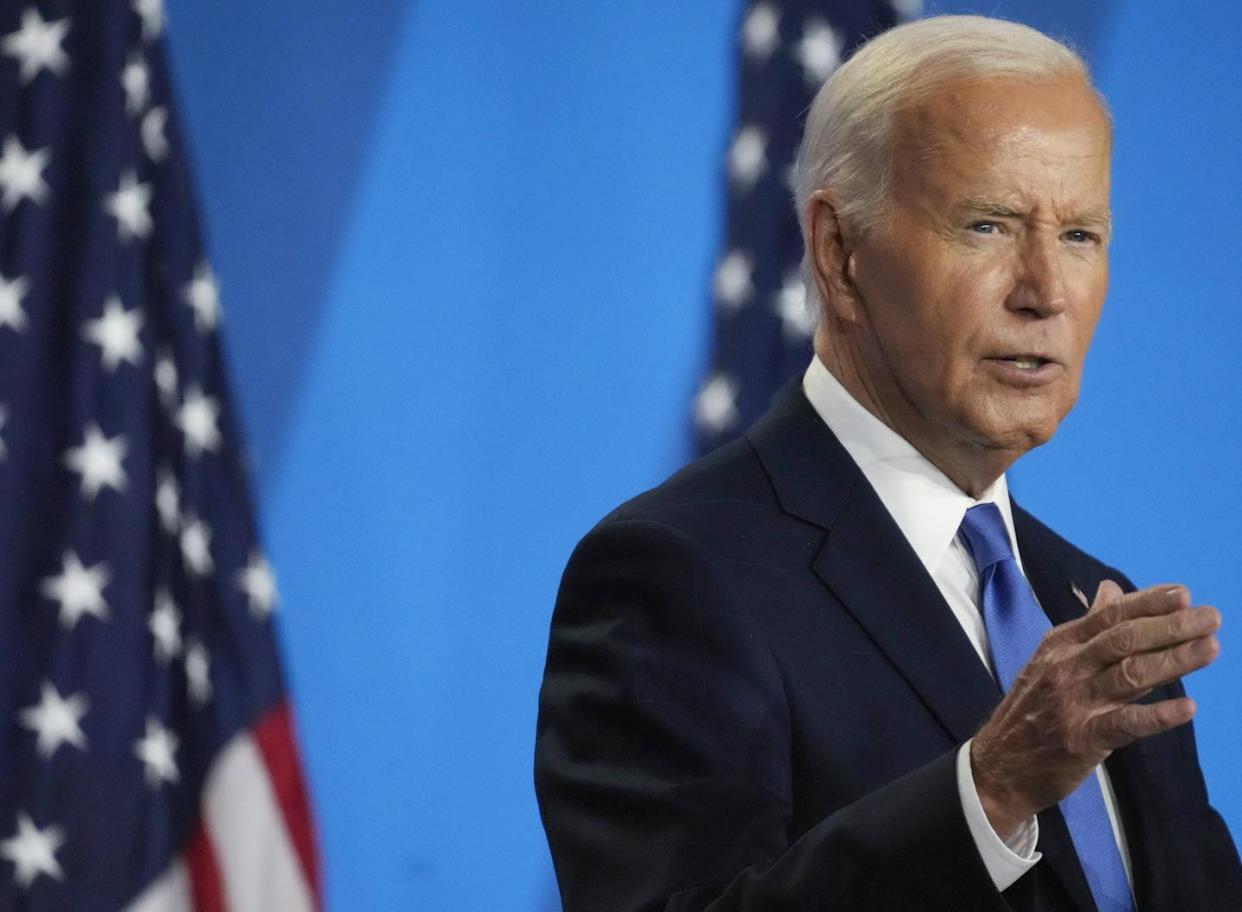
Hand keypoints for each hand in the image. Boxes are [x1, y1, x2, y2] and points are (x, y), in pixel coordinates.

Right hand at [971, 580, 1219, 838]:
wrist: (998, 764)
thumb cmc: (1032, 709)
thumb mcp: (1050, 660)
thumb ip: (1088, 628)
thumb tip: (1111, 590)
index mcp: (1060, 644)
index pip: (1109, 616)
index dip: (1147, 603)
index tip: (1184, 593)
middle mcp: (1066, 666)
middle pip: (1123, 639)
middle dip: (1169, 626)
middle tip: (1210, 617)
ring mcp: (1073, 702)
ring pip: (1129, 674)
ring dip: (1173, 660)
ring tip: (1209, 648)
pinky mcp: (1082, 738)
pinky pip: (1125, 723)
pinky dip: (1157, 715)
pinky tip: (1187, 708)